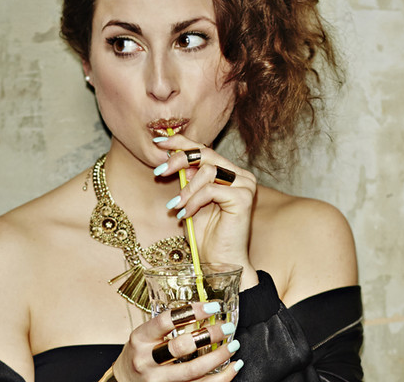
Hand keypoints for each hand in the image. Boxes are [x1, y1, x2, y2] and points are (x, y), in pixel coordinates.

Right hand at [112, 302, 242, 380]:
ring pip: (193, 371)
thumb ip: (166, 326)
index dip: (192, 312)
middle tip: (226, 326)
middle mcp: (147, 361)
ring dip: (218, 357)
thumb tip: (201, 311)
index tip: (213, 307)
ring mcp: (158, 381)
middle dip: (209, 335)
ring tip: (233, 345)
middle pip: (182, 347)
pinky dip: (220, 379)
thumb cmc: (139, 353)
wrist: (123, 381)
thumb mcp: (144, 335)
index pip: (167, 320)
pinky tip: (232, 368)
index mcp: (140, 338)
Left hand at [154, 134, 258, 288]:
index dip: (181, 142)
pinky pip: (211, 190)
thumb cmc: (205, 233)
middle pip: (205, 153)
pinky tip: (185, 215)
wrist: (219, 261)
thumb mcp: (190, 198)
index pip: (204, 148)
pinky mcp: (244, 197)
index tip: (158, 141)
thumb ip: (187, 177)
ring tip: (176, 206)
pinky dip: (193, 201)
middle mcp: (240, 174)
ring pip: (207, 171)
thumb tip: (171, 155)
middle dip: (178, 160)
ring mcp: (245, 184)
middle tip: (160, 171)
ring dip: (186, 190)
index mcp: (229, 171)